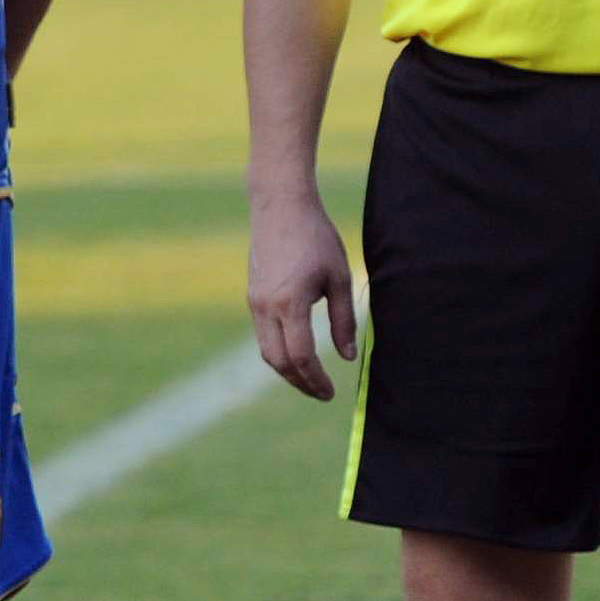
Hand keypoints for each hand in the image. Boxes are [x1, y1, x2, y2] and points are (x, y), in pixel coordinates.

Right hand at [246, 187, 358, 399]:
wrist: (279, 207)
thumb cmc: (316, 238)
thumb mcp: (339, 278)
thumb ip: (343, 320)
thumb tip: (347, 357)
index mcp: (290, 303)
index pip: (300, 356)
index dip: (316, 380)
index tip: (330, 393)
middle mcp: (266, 307)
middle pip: (277, 361)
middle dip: (299, 382)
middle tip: (321, 393)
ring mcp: (254, 302)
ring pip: (266, 350)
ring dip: (287, 369)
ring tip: (309, 378)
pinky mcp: (252, 295)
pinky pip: (263, 334)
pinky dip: (279, 350)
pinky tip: (296, 351)